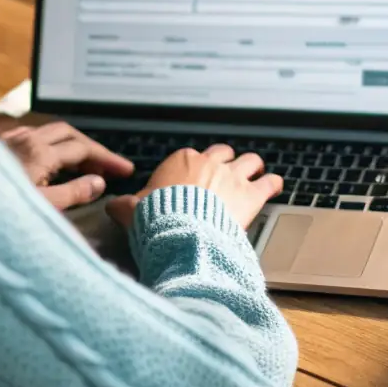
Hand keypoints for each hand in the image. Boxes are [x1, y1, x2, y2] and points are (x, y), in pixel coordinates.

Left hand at [0, 121, 133, 210]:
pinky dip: (46, 142)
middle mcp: (25, 139)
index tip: (125, 169)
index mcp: (41, 153)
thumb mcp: (42, 208)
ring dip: (69, 143)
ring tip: (82, 162)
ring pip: (47, 131)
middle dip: (91, 147)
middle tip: (108, 166)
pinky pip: (27, 134)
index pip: (84, 149)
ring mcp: (7, 140)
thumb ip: (73, 194)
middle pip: (68, 133)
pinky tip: (43, 155)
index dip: (107, 158)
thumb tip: (98, 181)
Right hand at [106, 144, 280, 231]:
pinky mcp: (251, 195)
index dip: (194, 169)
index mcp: (181, 161)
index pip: (190, 158)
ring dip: (253, 166)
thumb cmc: (156, 220)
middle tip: (227, 169)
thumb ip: (124, 205)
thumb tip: (112, 206)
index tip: (193, 179)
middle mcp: (209, 164)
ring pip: (249, 161)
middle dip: (226, 161)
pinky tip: (275, 185)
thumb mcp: (131, 210)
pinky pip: (269, 182)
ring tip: (256, 170)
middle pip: (223, 153)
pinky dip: (273, 182)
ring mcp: (232, 177)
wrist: (181, 232)